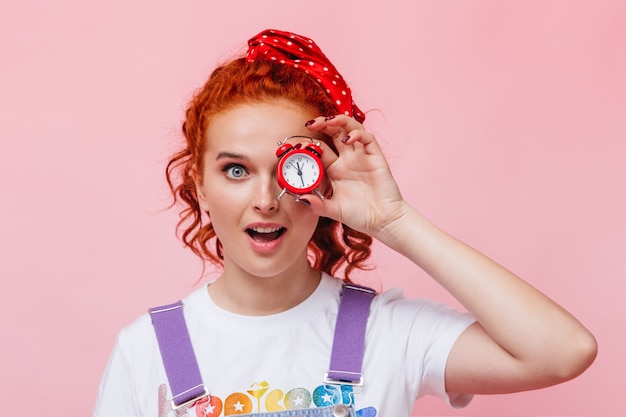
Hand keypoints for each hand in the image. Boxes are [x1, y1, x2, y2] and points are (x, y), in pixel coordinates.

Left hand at [302, 115, 407, 238]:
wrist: (383, 221)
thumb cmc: (360, 215)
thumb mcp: (334, 211)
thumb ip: (318, 205)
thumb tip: (300, 198)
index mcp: (335, 170)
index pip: (320, 149)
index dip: (309, 144)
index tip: (297, 145)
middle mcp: (347, 159)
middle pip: (333, 133)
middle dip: (322, 124)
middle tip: (309, 123)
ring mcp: (361, 156)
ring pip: (350, 129)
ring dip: (339, 121)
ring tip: (327, 121)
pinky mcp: (375, 156)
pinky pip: (367, 138)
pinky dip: (357, 134)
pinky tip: (348, 139)